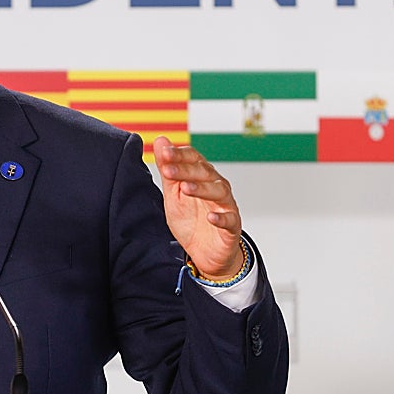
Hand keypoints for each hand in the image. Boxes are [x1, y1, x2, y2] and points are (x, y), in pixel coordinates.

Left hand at [152, 136, 243, 279]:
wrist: (204, 252)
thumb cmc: (190, 219)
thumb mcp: (173, 193)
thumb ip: (168, 168)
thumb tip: (161, 140)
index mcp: (202, 176)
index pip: (193, 158)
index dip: (179, 155)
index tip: (164, 153)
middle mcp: (216, 186)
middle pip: (205, 172)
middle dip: (186, 169)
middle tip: (168, 170)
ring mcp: (226, 206)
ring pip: (219, 191)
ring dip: (202, 189)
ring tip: (186, 188)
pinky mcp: (232, 227)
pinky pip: (230, 220)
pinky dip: (221, 218)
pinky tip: (211, 217)